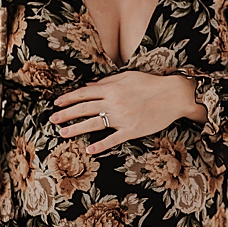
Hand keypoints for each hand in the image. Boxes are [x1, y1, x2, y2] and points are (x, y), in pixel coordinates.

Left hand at [51, 71, 207, 153]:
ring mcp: (123, 117)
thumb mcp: (127, 76)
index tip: (57, 103)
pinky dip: (101, 145)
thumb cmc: (151, 84)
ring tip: (62, 133)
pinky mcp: (133, 130)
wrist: (174, 95)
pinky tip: (90, 150)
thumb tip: (88, 86)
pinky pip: (114, 139)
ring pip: (94, 123)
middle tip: (52, 119)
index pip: (84, 94)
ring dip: (76, 128)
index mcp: (112, 89)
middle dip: (66, 114)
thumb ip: (106, 81)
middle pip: (84, 109)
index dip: (68, 98)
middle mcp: (114, 103)